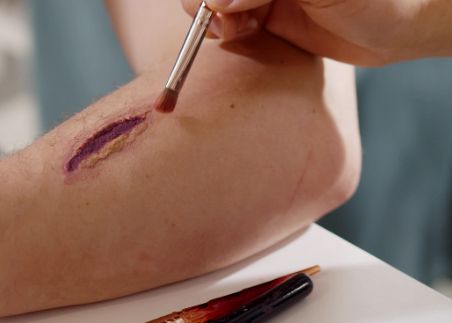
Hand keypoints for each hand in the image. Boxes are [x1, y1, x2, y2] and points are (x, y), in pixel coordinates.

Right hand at [182, 0, 428, 65]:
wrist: (399, 29)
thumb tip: (218, 2)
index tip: (214, 6)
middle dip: (207, 4)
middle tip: (217, 22)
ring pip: (217, 6)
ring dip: (213, 19)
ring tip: (229, 31)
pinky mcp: (268, 17)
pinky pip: (231, 24)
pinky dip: (225, 31)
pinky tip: (236, 35)